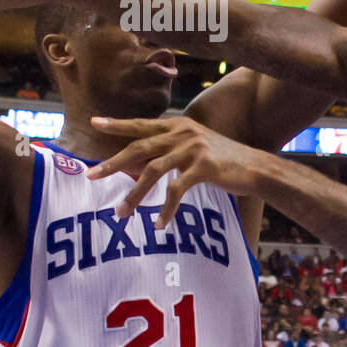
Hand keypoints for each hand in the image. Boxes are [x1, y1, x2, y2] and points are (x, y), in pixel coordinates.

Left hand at [86, 115, 269, 224]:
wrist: (256, 166)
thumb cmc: (222, 159)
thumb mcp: (192, 147)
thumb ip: (167, 150)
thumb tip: (134, 165)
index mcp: (177, 124)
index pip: (141, 124)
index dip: (117, 124)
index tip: (94, 122)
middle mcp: (182, 132)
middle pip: (139, 147)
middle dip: (113, 163)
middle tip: (90, 175)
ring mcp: (192, 148)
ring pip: (153, 171)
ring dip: (134, 195)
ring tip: (121, 213)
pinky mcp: (204, 167)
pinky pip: (176, 190)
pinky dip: (165, 209)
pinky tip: (159, 224)